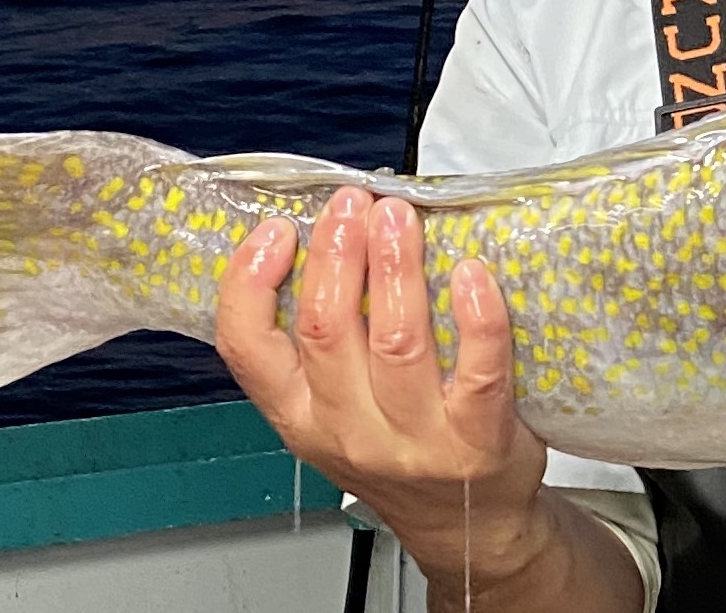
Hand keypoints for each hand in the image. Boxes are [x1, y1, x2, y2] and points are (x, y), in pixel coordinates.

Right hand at [216, 188, 635, 609]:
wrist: (468, 522)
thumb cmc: (403, 449)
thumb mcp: (335, 407)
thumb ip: (323, 339)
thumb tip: (328, 236)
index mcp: (301, 415)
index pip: (248, 349)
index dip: (250, 284)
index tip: (274, 232)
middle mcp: (349, 429)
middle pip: (326, 330)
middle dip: (336, 253)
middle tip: (352, 204)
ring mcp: (415, 439)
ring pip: (397, 341)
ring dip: (396, 268)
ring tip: (399, 218)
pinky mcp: (478, 438)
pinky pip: (477, 370)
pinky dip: (475, 316)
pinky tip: (470, 273)